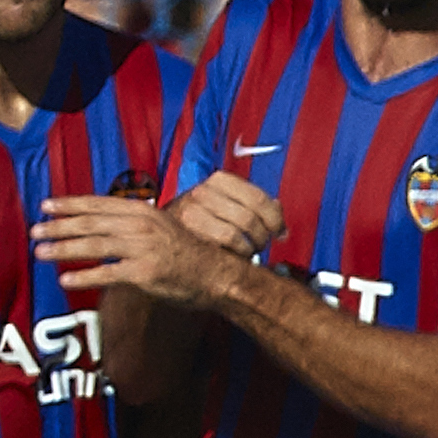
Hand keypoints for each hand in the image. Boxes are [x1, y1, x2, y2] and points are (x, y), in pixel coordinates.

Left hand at [32, 194, 244, 306]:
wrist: (216, 273)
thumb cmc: (187, 252)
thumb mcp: (160, 227)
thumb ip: (132, 224)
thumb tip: (102, 225)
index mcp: (142, 211)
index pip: (98, 204)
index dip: (69, 204)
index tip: (46, 205)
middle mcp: (140, 225)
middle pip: (91, 223)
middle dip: (59, 226)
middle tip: (35, 230)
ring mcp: (142, 249)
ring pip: (94, 246)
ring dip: (64, 249)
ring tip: (41, 253)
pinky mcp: (144, 273)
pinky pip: (108, 274)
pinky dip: (85, 277)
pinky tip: (66, 280)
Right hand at [167, 171, 285, 257]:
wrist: (158, 231)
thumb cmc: (198, 219)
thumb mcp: (225, 202)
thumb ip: (252, 203)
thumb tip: (278, 209)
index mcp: (219, 180)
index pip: (259, 198)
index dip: (275, 219)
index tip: (280, 231)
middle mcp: (204, 192)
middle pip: (250, 218)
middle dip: (263, 237)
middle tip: (261, 244)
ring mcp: (192, 212)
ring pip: (237, 234)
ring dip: (249, 249)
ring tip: (247, 251)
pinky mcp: (186, 233)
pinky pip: (223, 246)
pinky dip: (235, 255)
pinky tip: (233, 256)